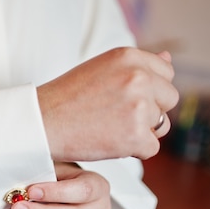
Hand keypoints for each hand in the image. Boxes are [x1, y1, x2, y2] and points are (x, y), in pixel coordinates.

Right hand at [37, 47, 178, 161]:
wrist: (40, 124)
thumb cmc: (65, 98)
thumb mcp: (100, 69)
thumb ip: (136, 66)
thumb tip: (169, 58)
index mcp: (128, 56)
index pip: (166, 74)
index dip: (149, 91)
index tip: (124, 100)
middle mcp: (138, 77)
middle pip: (169, 99)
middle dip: (150, 111)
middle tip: (116, 118)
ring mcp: (138, 106)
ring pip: (162, 125)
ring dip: (142, 132)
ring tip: (109, 129)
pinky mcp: (135, 135)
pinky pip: (151, 149)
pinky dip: (133, 152)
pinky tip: (108, 143)